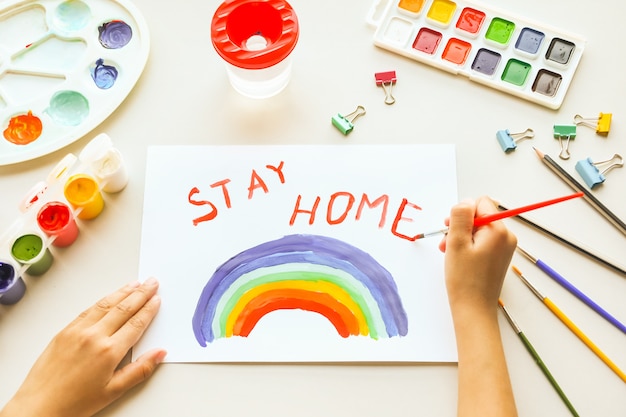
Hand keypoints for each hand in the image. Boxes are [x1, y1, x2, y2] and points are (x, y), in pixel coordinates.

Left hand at [0, 278, 165, 416]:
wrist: (38, 407)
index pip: (135, 324)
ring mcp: (77, 331)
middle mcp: (93, 337)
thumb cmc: (74, 403)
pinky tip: (110, 296)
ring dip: (123, 292)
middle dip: (140, 294)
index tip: (157, 300)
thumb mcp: (114, 390)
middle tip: (151, 283)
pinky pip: (88, 310)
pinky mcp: (64, 331)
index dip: (148, 310)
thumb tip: (159, 354)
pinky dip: (103, 300)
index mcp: (109, 352)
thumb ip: (140, 370)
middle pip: (123, 309)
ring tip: (135, 284)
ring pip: (105, 304)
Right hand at [439, 196, 516, 312]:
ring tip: (449, 251)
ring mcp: (504, 247)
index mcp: (498, 230)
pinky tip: (458, 257)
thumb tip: (465, 202)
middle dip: (460, 225)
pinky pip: (482, 241)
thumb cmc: (464, 279)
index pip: (480, 203)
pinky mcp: (499, 256)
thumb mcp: (456, 242)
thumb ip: (460, 216)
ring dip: (461, 236)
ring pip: (479, 229)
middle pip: (479, 216)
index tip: (451, 228)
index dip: (463, 213)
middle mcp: (506, 236)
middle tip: (446, 241)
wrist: (473, 309)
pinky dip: (468, 245)